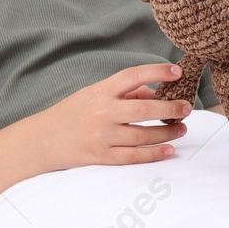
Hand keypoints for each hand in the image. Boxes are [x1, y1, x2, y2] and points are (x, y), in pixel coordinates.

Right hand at [33, 63, 192, 170]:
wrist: (41, 140)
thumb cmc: (72, 113)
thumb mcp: (95, 94)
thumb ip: (125, 93)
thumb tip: (158, 93)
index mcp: (100, 91)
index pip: (132, 75)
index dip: (157, 71)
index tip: (177, 71)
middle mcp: (102, 112)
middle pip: (144, 108)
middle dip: (170, 108)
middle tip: (187, 108)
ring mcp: (101, 136)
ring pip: (143, 135)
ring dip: (167, 133)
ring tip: (182, 128)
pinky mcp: (100, 156)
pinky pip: (133, 156)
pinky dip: (154, 154)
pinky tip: (169, 150)